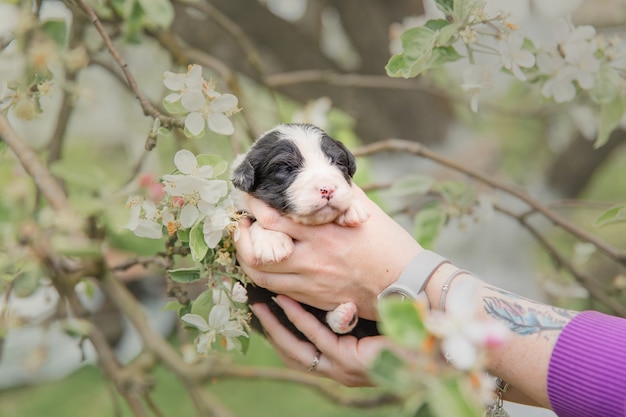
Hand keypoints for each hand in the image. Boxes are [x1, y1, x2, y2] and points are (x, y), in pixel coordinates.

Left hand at [235, 185, 422, 319]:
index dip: (253, 206)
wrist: (407, 284)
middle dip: (242, 235)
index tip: (248, 196)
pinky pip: (277, 290)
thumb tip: (321, 175)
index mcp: (323, 232)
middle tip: (242, 223)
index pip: (273, 218)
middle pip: (258, 250)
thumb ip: (338, 194)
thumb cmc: (390, 244)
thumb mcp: (365, 210)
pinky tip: (266, 265)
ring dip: (247, 258)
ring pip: (261, 275)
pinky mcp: (314, 299)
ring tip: (248, 245)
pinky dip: (264, 276)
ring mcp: (311, 283)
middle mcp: (312, 259)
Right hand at [251, 295, 392, 386]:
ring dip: (277, 325)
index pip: (299, 347)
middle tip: (252, 303)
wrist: (437, 331)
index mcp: (341, 359)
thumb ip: (341, 306)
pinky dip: (300, 319)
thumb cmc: (403, 320)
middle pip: (291, 351)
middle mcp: (338, 369)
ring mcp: (343, 368)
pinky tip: (286, 300)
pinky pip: (317, 339)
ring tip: (260, 302)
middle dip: (270, 328)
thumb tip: (317, 281)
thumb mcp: (363, 313)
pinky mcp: (351, 363)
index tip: (262, 305)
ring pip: (298, 348)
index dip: (278, 328)